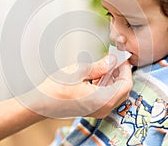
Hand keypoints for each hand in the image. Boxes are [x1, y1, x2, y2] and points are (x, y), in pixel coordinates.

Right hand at [18, 55, 132, 117]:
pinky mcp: (91, 109)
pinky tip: (98, 74)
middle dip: (121, 73)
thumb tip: (112, 60)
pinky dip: (106, 85)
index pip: (126, 84)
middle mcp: (103, 108)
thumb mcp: (79, 71)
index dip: (126, 69)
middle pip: (122, 90)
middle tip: (116, 59)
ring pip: (114, 94)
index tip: (122, 58)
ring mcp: (98, 110)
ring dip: (113, 78)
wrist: (41, 103)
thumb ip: (100, 66)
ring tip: (106, 64)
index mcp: (103, 99)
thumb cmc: (57, 88)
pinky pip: (106, 97)